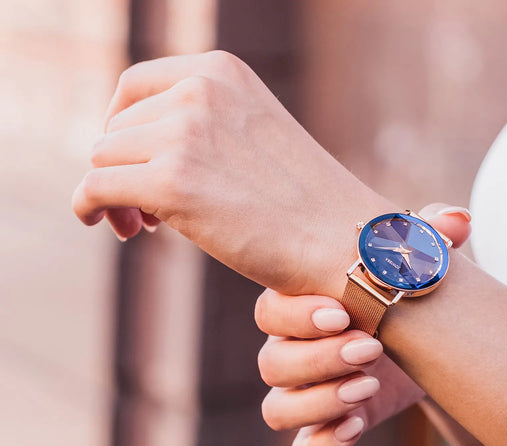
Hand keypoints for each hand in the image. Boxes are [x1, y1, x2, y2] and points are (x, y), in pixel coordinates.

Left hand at [72, 50, 394, 295]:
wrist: (343, 241)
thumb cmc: (303, 201)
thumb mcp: (252, 133)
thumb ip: (201, 122)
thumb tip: (127, 144)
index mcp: (221, 71)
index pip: (135, 86)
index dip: (124, 127)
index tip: (137, 163)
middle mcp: (199, 90)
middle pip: (116, 127)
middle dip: (124, 168)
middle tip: (146, 214)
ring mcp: (184, 134)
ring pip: (103, 159)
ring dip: (115, 195)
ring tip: (144, 228)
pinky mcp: (171, 182)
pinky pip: (95, 188)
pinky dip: (89, 208)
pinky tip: (111, 226)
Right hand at [254, 204, 470, 445]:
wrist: (433, 343)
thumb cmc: (409, 293)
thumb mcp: (420, 265)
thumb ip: (431, 238)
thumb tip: (456, 220)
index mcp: (303, 305)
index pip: (270, 310)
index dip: (297, 315)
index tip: (343, 312)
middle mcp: (294, 349)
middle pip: (272, 362)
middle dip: (319, 358)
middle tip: (370, 348)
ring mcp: (308, 392)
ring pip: (278, 408)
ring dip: (320, 400)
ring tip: (370, 385)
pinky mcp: (330, 425)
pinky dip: (323, 442)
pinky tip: (357, 425)